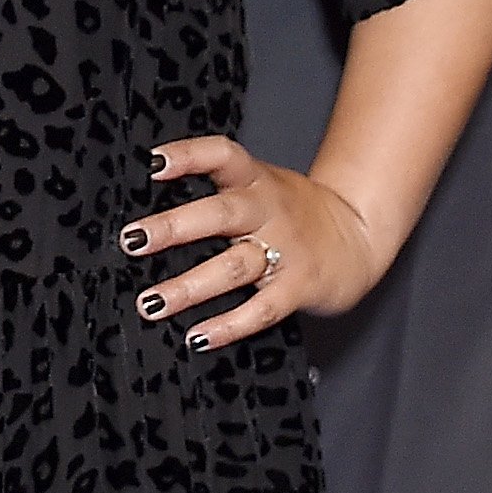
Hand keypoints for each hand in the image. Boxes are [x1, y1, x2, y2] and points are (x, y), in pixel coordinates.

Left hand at [119, 133, 385, 350]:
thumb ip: (218, 194)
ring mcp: (285, 250)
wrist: (359, 236)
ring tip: (150, 303)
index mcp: (256, 181)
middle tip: (132, 241)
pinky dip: (228, 325)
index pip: (223, 156)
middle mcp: (269, 211)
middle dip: (173, 227)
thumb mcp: (262, 187)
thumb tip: (150, 218)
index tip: (153, 163)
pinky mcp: (298, 287)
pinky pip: (261, 309)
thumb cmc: (294, 215)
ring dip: (188, 286)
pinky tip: (197, 337)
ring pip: (233, 266)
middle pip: (220, 214)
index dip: (189, 155)